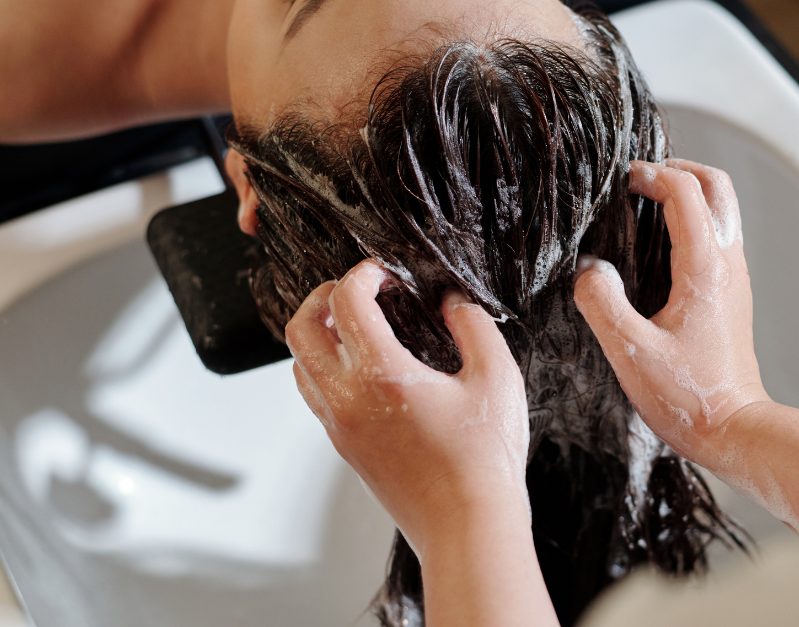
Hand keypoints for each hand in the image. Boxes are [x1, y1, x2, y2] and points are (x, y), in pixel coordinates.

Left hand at [285, 260, 529, 553]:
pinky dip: (328, 368)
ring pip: (300, 364)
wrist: (468, 526)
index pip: (346, 301)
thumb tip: (452, 302)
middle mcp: (348, 400)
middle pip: (300, 328)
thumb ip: (473, 326)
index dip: (365, 273)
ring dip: (321, 334)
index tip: (388, 272)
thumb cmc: (485, 461)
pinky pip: (316, 395)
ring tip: (361, 326)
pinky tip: (369, 367)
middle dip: (324, 295)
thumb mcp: (498, 377)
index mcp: (382, 375)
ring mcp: (340, 427)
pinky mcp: (345, 448)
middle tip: (361, 289)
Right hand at [573, 159, 769, 464]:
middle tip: (639, 179)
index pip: (684, 191)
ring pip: (721, 208)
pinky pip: (718, 236)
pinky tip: (657, 247)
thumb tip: (588, 269)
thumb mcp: (631, 353)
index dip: (650, 175)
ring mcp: (734, 277)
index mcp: (704, 267)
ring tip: (645, 204)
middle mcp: (727, 263)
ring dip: (687, 193)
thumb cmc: (688, 397)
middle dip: (677, 169)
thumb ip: (602, 304)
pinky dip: (692, 221)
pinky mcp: (732, 294)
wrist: (734, 429)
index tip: (620, 182)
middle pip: (715, 185)